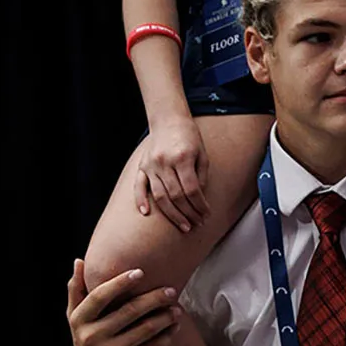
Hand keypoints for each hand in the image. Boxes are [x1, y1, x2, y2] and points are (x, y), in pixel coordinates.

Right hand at [67, 259, 180, 345]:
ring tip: (177, 309)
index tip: (140, 271)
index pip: (99, 296)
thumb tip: (79, 261)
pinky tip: (175, 328)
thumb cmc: (88, 343)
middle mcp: (90, 336)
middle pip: (128, 311)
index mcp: (78, 320)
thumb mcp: (76, 320)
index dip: (119, 283)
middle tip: (171, 290)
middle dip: (153, 299)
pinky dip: (166, 337)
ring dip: (165, 317)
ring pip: (144, 329)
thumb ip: (77, 291)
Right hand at [133, 113, 208, 230]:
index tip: (206, 215)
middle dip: (189, 213)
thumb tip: (200, 200)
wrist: (169, 120)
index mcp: (182, 158)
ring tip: (183, 225)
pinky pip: (139, 186)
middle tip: (197, 224)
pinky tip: (146, 213)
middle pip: (176, 196)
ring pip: (160, 196)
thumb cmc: (189, 138)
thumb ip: (201, 177)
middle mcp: (164, 162)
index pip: (192, 190)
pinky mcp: (142, 166)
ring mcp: (151, 165)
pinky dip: (141, 200)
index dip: (200, 206)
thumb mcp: (202, 155)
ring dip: (172, 214)